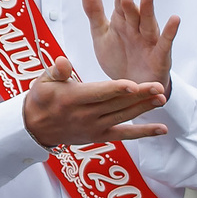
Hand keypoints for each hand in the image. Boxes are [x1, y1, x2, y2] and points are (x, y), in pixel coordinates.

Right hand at [22, 59, 167, 148]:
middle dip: (139, 96)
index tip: (134, 84)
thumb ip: (56, 70)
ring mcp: (93, 127)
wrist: (34, 128)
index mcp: (71, 98)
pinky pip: (125, 135)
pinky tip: (162, 129)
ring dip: (144, 109)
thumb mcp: (42, 81)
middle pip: (116, 104)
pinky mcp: (100, 136)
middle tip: (159, 87)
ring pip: (123, 116)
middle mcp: (84, 115)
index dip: (116, 89)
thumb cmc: (41, 99)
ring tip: (162, 98)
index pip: (98, 93)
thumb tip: (63, 61)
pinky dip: (144, 132)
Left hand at [82, 0, 178, 89]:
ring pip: (148, 24)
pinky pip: (165, 43)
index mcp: (122, 23)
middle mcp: (136, 29)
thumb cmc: (118, 57)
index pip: (120, 7)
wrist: (131, 87)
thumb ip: (94, 10)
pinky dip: (170, 31)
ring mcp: (149, 42)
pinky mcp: (160, 56)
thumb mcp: (101, 33)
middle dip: (129, 5)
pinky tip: (175, 19)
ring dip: (147, 11)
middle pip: (133, 15)